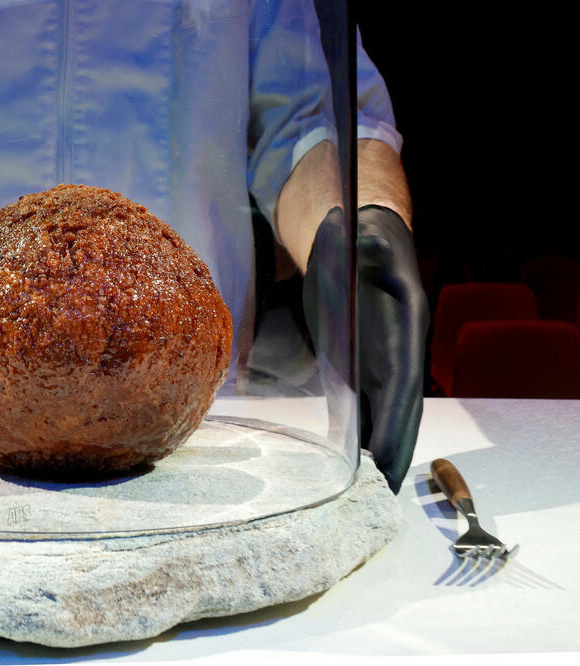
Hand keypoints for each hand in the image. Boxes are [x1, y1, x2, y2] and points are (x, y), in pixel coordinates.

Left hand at [304, 206, 428, 492]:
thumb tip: (369, 245)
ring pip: (388, 409)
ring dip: (383, 446)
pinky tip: (358, 459)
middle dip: (394, 446)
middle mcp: (401, 346)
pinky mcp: (366, 362)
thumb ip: (367, 248)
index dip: (396, 417)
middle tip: (383, 491)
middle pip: (401, 405)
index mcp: (405, 323)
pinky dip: (368, 430)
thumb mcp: (363, 239)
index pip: (402, 379)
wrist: (359, 239)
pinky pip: (371, 401)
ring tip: (373, 489)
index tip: (385, 454)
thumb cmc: (359, 238)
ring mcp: (386, 357)